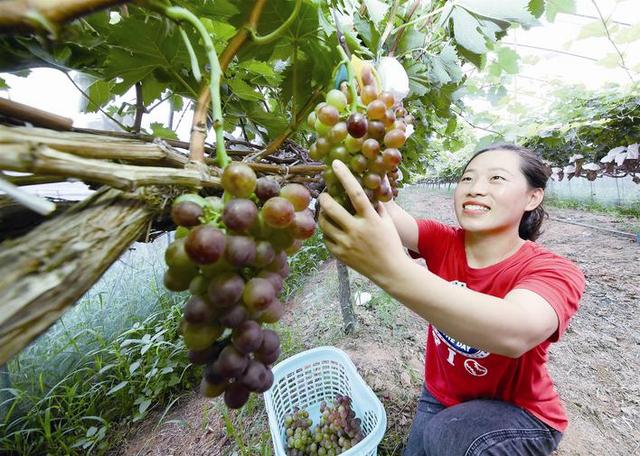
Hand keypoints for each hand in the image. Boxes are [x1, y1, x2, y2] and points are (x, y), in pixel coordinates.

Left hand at [318, 160, 405, 281]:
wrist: (390, 271)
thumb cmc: (390, 243)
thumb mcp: (388, 222)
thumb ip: (377, 206)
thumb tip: (370, 189)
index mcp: (370, 219)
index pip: (356, 192)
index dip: (345, 176)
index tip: (335, 163)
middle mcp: (357, 230)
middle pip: (332, 208)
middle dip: (323, 198)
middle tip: (323, 195)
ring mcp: (347, 243)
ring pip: (324, 224)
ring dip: (322, 215)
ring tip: (325, 212)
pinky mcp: (340, 254)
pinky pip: (326, 238)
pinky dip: (326, 231)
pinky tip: (330, 229)